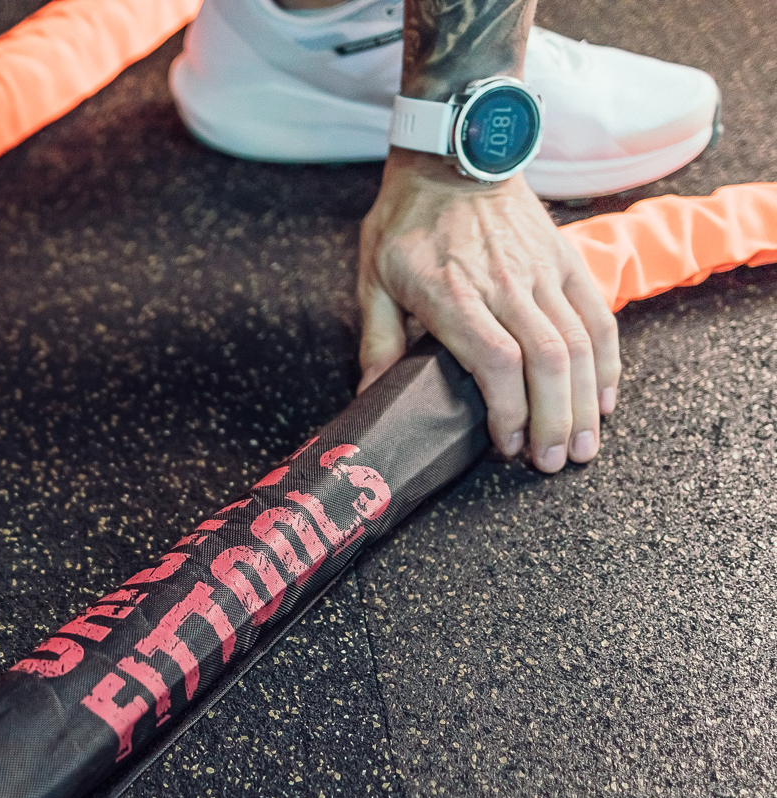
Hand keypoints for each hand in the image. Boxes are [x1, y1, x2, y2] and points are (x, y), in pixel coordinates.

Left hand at [357, 149, 621, 471]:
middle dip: (555, 421)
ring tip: (585, 446)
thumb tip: (369, 396)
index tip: (505, 447)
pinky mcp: (567, 261)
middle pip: (548, 362)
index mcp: (453, 293)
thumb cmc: (406, 218)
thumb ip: (377, 340)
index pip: (497, 361)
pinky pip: (599, 316)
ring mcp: (542, 271)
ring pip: (581, 344)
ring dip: (588, 402)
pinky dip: (609, 362)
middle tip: (553, 463)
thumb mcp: (372, 278)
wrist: (456, 152)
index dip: (509, 411)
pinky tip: (606, 398)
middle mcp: (505, 284)